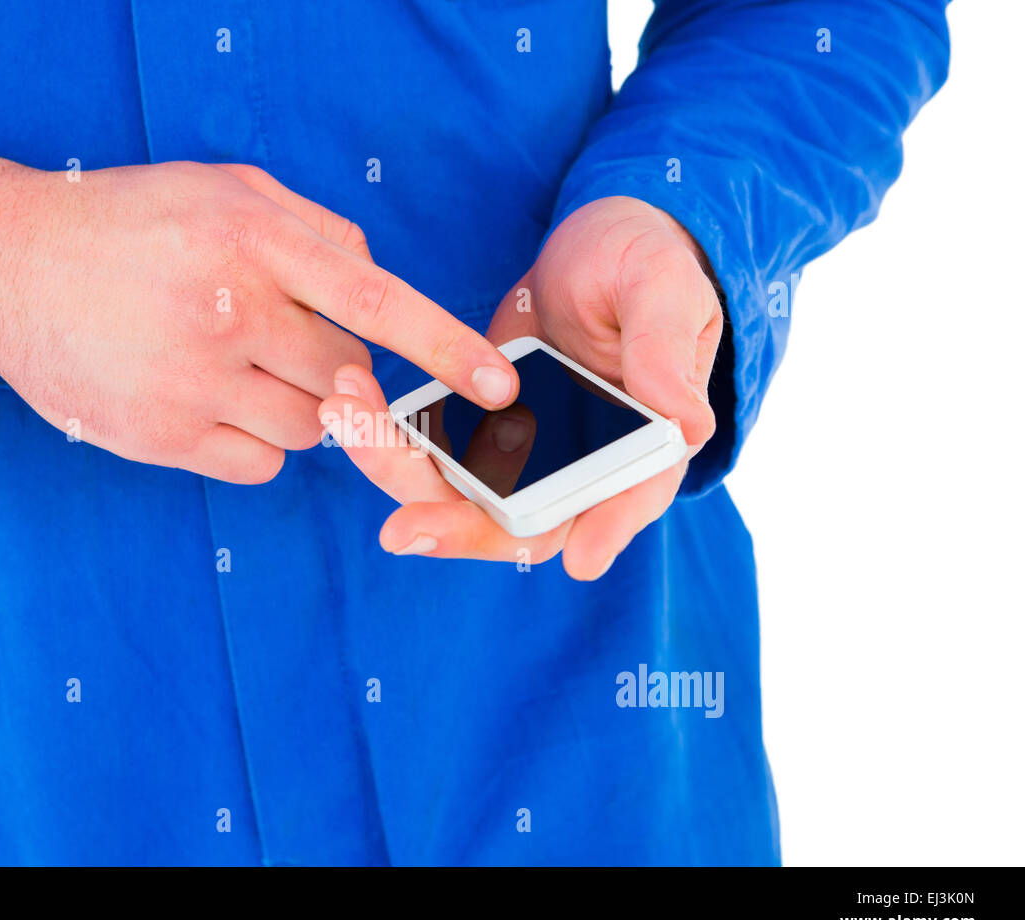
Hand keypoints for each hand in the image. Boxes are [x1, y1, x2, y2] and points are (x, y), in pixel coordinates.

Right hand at [0, 157, 518, 481]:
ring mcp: (193, 382)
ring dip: (299, 407)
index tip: (500, 385)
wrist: (8, 266)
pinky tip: (208, 398)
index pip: (376, 302)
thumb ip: (312, 227)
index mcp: (251, 240)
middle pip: (347, 380)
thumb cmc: (129, 223)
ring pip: (310, 430)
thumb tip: (376, 275)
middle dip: (343, 374)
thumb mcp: (223, 189)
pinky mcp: (162, 437)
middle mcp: (228, 313)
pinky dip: (257, 442)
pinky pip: (260, 465)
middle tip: (290, 345)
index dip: (446, 346)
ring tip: (235, 363)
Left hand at [320, 196, 722, 578]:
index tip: (577, 557)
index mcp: (641, 446)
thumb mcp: (664, 290)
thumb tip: (688, 423)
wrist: (594, 245)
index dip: (606, 531)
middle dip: (455, 527)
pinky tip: (349, 402)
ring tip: (347, 418)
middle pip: (519, 522)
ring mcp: (519, 453)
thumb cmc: (647, 265)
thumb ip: (665, 352)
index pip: (628, 501)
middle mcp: (576, 468)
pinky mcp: (473, 426)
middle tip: (399, 530)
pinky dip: (385, 433)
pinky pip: (427, 449)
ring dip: (397, 470)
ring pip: (457, 492)